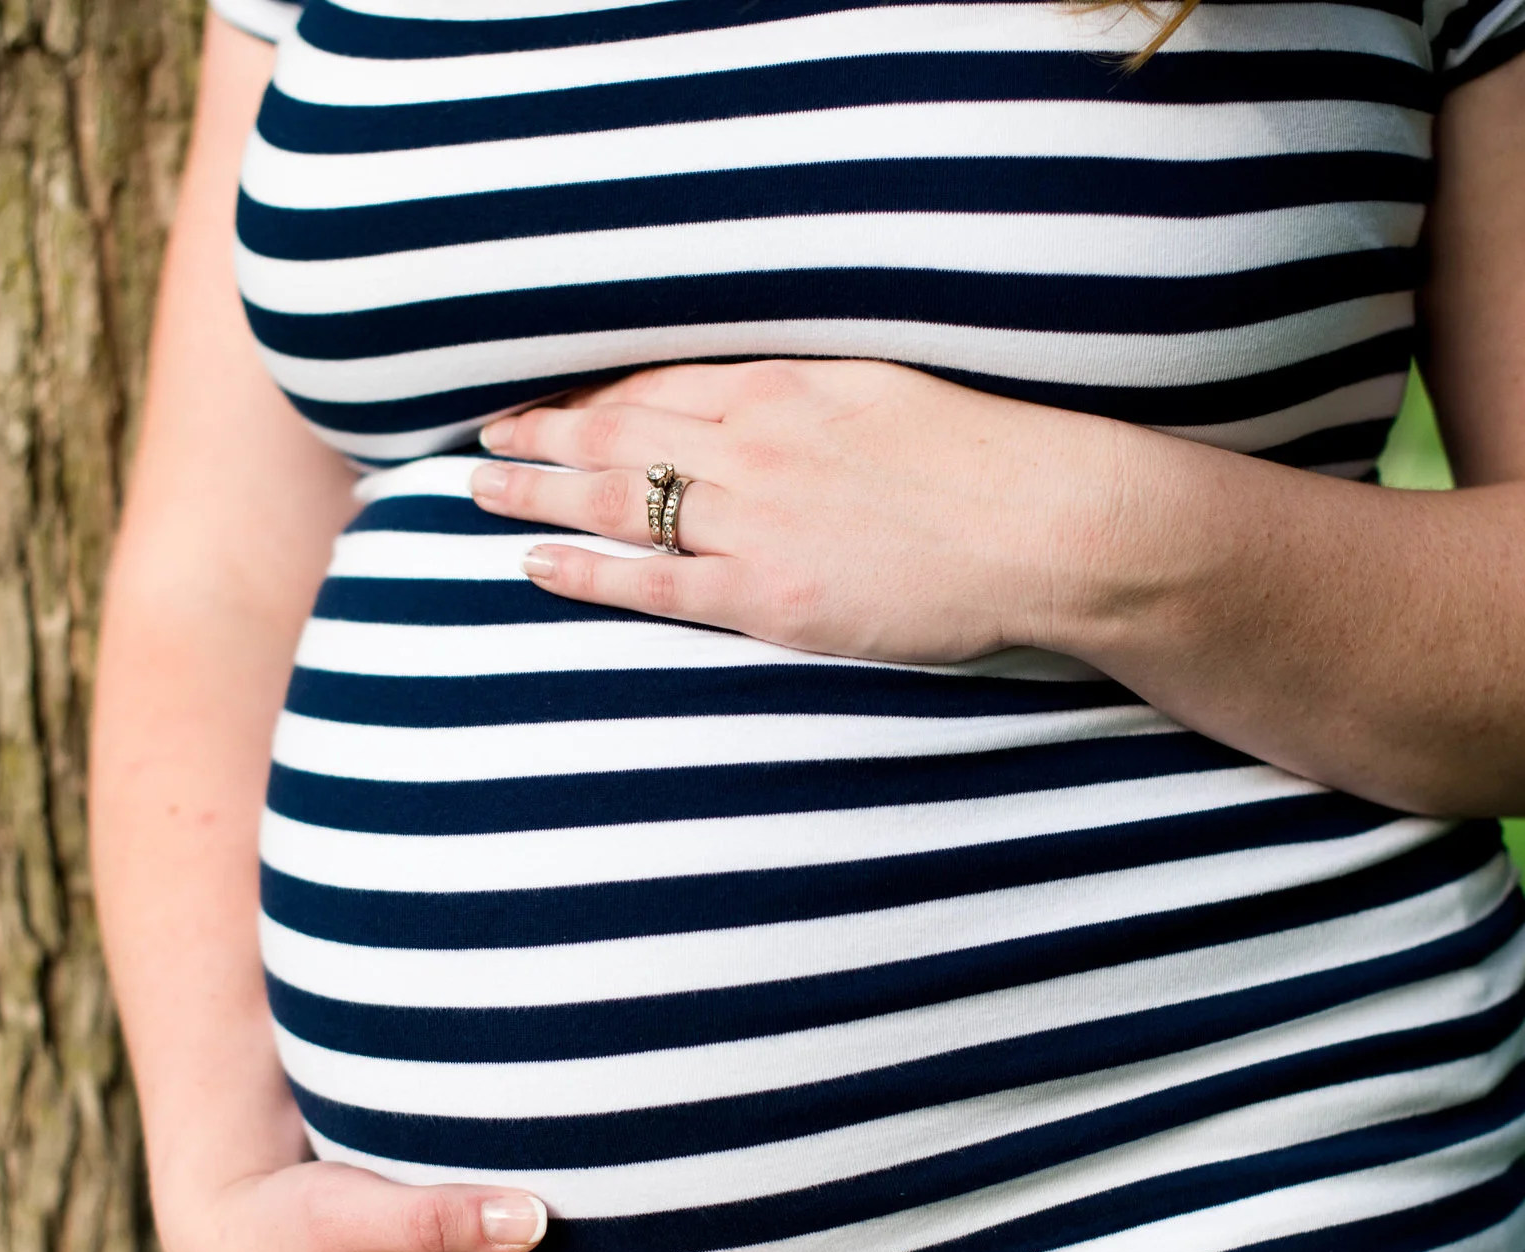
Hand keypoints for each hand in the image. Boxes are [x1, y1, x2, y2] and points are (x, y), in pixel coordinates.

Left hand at [470, 359, 1116, 664]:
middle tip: (484, 438)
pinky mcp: (769, 594)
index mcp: (783, 388)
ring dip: (539, 494)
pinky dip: (585, 572)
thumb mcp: (883, 392)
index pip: (656, 385)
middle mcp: (752, 445)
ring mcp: (754, 521)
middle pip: (617, 433)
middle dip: (541, 435)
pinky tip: (535, 565)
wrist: (1042, 523)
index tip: (542, 400)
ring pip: (617, 500)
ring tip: (482, 492)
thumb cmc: (983, 461)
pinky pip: (652, 583)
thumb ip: (808, 397)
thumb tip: (758, 397)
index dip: (587, 394)